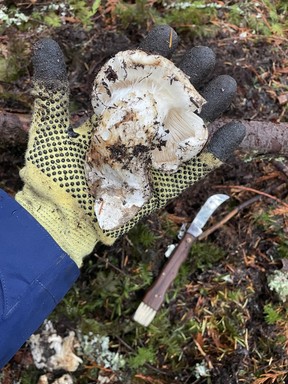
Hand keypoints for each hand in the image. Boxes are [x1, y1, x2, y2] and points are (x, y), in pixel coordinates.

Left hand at [16, 25, 244, 266]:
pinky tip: (235, 128)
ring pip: (187, 133)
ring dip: (208, 110)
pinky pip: (196, 168)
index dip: (151, 58)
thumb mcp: (51, 129)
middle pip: (168, 105)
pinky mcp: (166, 187)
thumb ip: (53, 90)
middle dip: (187, 79)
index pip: (138, 83)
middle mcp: (138, 138)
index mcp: (115, 120)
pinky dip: (216, 152)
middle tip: (205, 55)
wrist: (62, 219)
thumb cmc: (54, 175)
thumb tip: (48, 44)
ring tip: (226, 84)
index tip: (165, 32)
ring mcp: (154, 162)